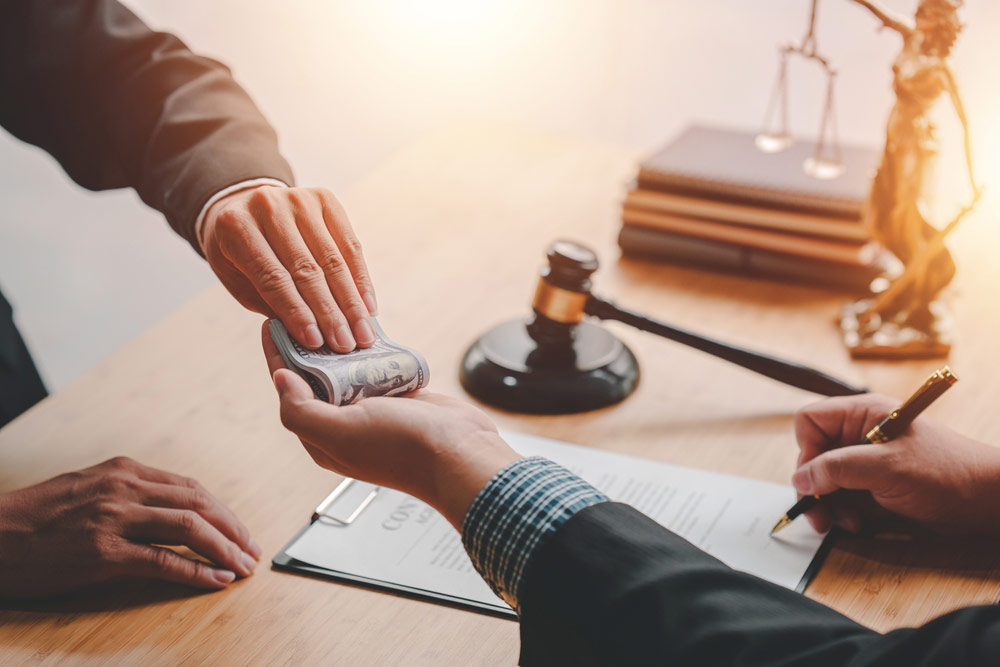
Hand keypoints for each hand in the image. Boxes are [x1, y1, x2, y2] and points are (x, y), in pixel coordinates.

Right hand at [0, 457, 260, 597]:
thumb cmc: (36, 516)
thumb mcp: (88, 488)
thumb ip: (130, 493)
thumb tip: (173, 511)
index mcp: (124, 470)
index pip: (190, 487)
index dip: (222, 510)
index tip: (239, 529)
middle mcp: (124, 487)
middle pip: (198, 503)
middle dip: (232, 528)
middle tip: (252, 549)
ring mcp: (114, 518)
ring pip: (189, 527)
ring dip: (224, 548)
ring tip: (242, 566)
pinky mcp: (103, 552)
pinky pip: (164, 560)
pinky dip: (197, 570)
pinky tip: (216, 580)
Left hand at [202, 185, 376, 352]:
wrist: (242, 203)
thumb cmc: (238, 252)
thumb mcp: (238, 280)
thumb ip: (270, 302)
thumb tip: (311, 333)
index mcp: (236, 226)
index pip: (273, 277)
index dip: (296, 311)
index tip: (315, 342)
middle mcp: (268, 206)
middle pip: (307, 269)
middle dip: (330, 312)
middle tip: (346, 344)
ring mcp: (300, 198)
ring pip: (333, 259)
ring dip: (351, 301)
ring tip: (363, 333)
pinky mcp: (325, 199)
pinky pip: (350, 244)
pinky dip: (361, 279)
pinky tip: (368, 305)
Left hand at [262, 323, 520, 527]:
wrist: (459, 454)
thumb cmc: (401, 449)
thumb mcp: (339, 433)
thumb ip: (301, 410)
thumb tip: (280, 378)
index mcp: (321, 437)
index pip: (289, 391)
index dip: (278, 356)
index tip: (271, 322)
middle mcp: (343, 423)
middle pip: (314, 377)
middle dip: (306, 345)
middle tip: (302, 309)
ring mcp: (372, 410)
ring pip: (345, 369)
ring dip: (337, 344)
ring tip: (329, 312)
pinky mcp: (398, 397)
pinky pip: (376, 368)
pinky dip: (368, 349)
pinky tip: (365, 329)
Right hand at [793, 394, 999, 535]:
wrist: (987, 500)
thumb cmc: (948, 472)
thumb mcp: (887, 468)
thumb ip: (837, 470)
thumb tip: (799, 479)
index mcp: (862, 414)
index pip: (811, 422)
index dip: (807, 450)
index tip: (814, 478)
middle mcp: (860, 435)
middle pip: (814, 456)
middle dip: (815, 487)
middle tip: (819, 514)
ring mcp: (867, 461)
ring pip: (825, 480)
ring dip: (829, 505)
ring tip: (845, 523)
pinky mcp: (874, 485)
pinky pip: (843, 497)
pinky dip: (844, 512)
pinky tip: (858, 524)